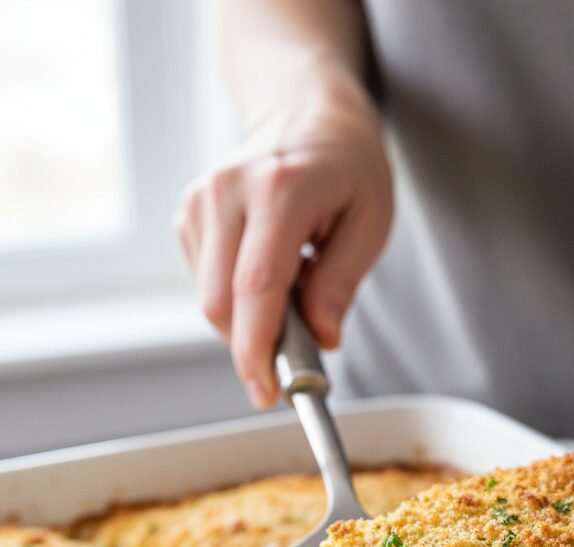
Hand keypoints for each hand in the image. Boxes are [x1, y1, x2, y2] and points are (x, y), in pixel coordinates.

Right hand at [175, 78, 392, 408]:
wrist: (306, 111)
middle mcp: (227, 191)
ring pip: (209, 299)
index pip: (255, 288)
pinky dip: (236, 299)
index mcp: (278, 190)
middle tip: (295, 358)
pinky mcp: (189, 214)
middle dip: (253, 347)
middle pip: (220, 303)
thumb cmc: (348, 166)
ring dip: (248, 321)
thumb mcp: (370, 222)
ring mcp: (201, 201)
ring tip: (294, 288)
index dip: (256, 350)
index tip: (265, 393)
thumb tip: (321, 339)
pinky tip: (267, 272)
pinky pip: (205, 283)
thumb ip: (340, 283)